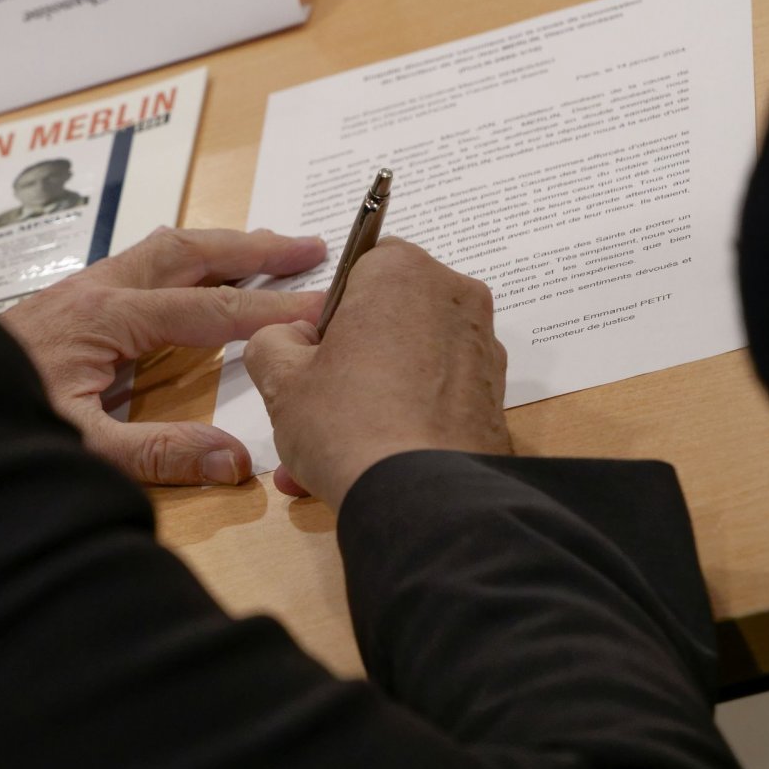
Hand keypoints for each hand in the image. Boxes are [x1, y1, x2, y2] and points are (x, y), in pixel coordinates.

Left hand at [1, 227, 325, 485]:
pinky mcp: (75, 299)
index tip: (322, 309)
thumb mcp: (80, 450)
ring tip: (271, 248)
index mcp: (111, 318)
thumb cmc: (3, 422)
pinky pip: (147, 262)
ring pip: (168, 248)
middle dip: (257, 248)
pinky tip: (200, 275)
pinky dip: (191, 258)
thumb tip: (237, 462)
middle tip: (312, 248)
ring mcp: (86, 288)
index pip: (211, 309)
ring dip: (224, 245)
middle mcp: (102, 289)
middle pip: (193, 251)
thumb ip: (158, 455)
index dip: (271, 309)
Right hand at [244, 238, 511, 511]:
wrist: (425, 500)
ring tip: (333, 448)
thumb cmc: (349, 424)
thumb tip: (289, 339)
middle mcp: (454, 295)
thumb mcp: (282, 378)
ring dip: (374, 394)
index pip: (359, 269)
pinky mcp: (495, 393)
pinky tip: (371, 458)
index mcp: (403, 271)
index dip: (331, 312)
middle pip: (391, 315)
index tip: (314, 353)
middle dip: (354, 356)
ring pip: (413, 359)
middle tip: (318, 404)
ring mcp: (482, 346)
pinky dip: (409, 415)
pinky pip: (439, 392)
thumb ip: (273, 341)